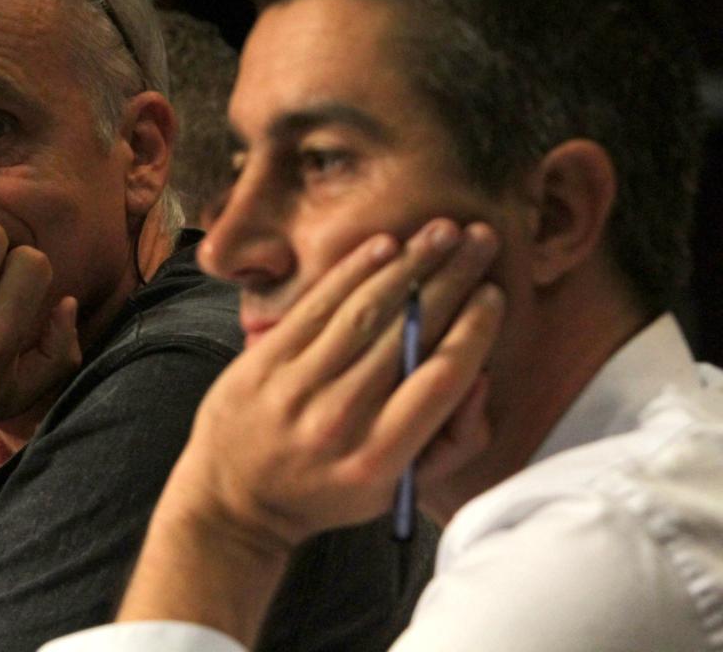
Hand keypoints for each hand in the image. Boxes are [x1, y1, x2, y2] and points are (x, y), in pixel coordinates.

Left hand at [163, 219, 503, 552]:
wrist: (234, 496)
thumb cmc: (328, 489)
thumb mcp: (398, 488)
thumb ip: (452, 440)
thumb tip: (483, 374)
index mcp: (380, 457)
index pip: (442, 378)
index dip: (474, 330)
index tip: (492, 294)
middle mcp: (339, 419)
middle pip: (407, 334)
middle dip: (451, 279)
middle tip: (481, 240)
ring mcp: (297, 387)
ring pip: (365, 311)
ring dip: (410, 263)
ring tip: (443, 230)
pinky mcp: (264, 361)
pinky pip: (317, 305)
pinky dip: (353, 271)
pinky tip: (385, 245)